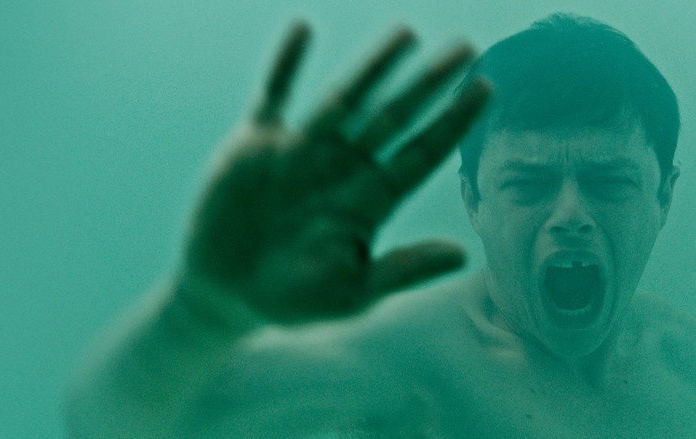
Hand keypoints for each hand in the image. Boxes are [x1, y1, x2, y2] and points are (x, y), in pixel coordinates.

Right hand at [179, 22, 489, 325]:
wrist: (225, 292)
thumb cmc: (291, 301)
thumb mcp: (350, 293)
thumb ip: (401, 271)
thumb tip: (464, 255)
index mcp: (367, 202)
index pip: (420, 154)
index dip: (453, 123)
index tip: (486, 88)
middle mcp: (342, 169)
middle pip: (393, 118)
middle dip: (427, 85)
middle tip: (464, 49)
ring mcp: (300, 152)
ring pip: (345, 100)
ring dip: (374, 68)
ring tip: (407, 33)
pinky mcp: (257, 144)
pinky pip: (275, 94)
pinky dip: (286, 64)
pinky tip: (303, 28)